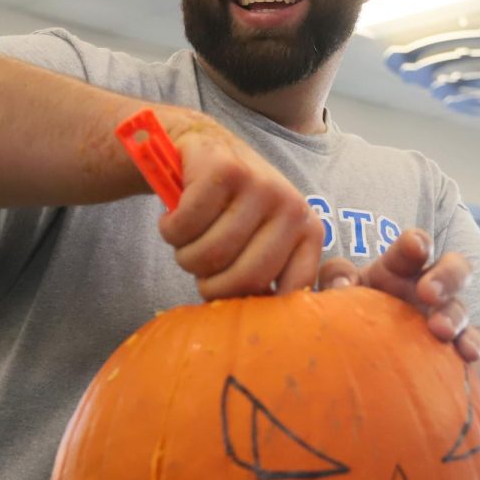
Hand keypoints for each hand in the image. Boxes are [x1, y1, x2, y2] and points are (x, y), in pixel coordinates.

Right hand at [158, 114, 323, 299]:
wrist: (201, 148)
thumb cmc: (229, 208)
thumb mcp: (260, 240)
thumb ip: (267, 276)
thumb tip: (262, 332)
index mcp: (308, 232)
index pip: (291, 292)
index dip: (255, 306)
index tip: (232, 301)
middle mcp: (292, 207)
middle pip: (245, 278)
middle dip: (210, 284)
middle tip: (201, 266)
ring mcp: (261, 186)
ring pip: (210, 254)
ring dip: (186, 254)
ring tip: (189, 238)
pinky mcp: (225, 170)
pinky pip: (186, 226)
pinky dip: (170, 229)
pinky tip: (175, 216)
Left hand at [316, 228, 479, 361]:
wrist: (361, 345)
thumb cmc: (352, 304)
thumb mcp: (340, 285)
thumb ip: (337, 276)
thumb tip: (343, 285)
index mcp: (401, 265)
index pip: (415, 245)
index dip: (417, 243)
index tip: (415, 246)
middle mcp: (427, 286)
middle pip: (453, 269)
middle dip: (445, 277)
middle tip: (427, 292)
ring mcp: (442, 315)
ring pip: (460, 309)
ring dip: (454, 316)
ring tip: (441, 329)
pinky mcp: (449, 345)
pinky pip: (467, 343)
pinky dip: (470, 345)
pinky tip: (468, 354)